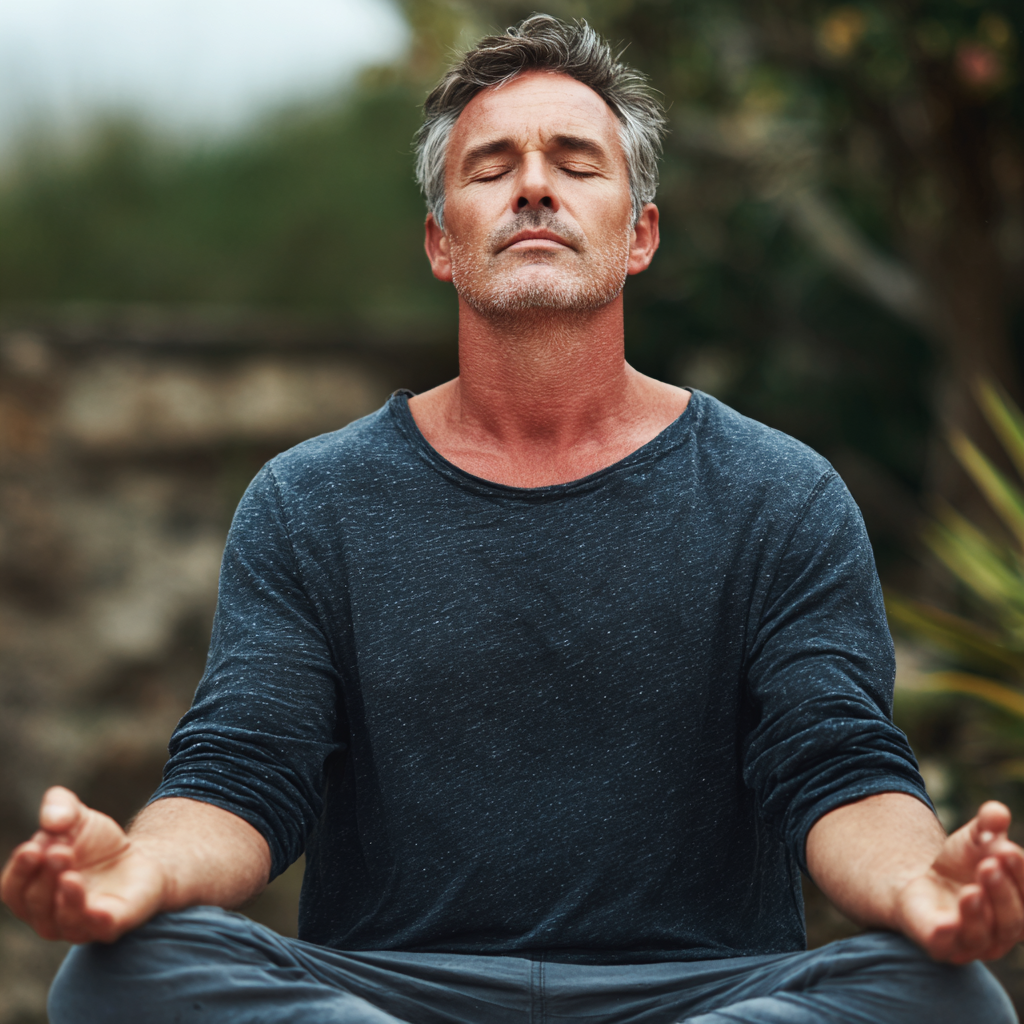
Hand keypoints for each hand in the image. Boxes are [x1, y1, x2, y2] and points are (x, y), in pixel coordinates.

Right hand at [0, 786, 166, 943]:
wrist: (142, 858)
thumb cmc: (97, 843)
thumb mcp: (77, 816)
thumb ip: (60, 807)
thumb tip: (52, 820)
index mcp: (32, 890)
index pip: (13, 889)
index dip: (19, 871)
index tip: (33, 848)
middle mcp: (49, 914)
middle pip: (35, 904)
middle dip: (45, 878)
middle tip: (60, 851)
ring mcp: (80, 924)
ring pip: (63, 921)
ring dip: (66, 899)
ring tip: (71, 875)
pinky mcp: (112, 925)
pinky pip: (100, 929)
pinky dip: (96, 921)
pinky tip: (98, 908)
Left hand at [896, 801, 1023, 962]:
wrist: (917, 881)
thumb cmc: (959, 865)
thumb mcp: (973, 839)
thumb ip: (987, 826)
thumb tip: (997, 811)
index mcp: (1019, 908)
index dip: (1022, 876)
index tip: (1007, 850)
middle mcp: (1001, 933)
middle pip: (1012, 920)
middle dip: (1002, 892)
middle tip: (989, 864)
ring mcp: (969, 943)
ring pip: (982, 936)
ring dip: (978, 913)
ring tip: (971, 889)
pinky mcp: (938, 944)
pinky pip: (944, 945)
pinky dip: (947, 935)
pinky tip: (946, 923)